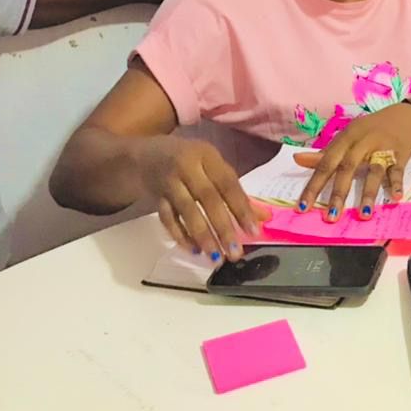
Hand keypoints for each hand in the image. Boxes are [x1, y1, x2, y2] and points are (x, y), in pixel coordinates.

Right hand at [137, 137, 268, 261]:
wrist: (147, 154)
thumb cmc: (191, 161)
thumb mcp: (213, 167)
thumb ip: (235, 191)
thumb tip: (263, 217)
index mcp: (207, 156)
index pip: (228, 184)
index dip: (241, 208)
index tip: (253, 232)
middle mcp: (187, 166)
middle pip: (208, 199)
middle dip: (223, 228)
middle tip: (235, 252)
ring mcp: (168, 182)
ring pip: (186, 211)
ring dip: (202, 236)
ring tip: (216, 257)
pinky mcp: (155, 197)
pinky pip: (167, 219)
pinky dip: (180, 235)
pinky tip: (194, 249)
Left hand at [293, 103, 410, 221]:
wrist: (404, 116)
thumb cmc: (370, 130)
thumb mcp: (347, 137)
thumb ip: (325, 152)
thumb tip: (297, 159)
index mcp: (345, 139)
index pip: (326, 164)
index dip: (314, 185)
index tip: (303, 207)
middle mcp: (362, 143)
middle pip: (348, 168)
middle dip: (338, 193)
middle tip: (331, 217)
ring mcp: (382, 149)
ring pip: (373, 171)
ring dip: (368, 193)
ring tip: (364, 214)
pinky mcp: (400, 154)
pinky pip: (398, 170)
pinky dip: (397, 183)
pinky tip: (396, 197)